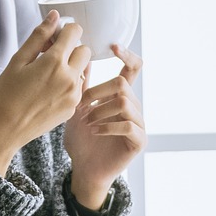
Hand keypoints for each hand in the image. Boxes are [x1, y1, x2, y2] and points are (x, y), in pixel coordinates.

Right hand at [0, 11, 91, 176]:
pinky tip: (48, 92)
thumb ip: (39, 37)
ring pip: (83, 70)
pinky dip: (69, 85)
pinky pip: (78, 89)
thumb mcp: (17, 62)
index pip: (75, 32)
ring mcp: (74, 95)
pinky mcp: (73, 109)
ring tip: (47, 77)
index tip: (54, 37)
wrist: (3, 132)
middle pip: (85, 51)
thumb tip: (54, 16)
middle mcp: (70, 78)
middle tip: (51, 56)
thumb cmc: (4, 95)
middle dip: (72, 49)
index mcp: (55, 62)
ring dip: (71, 67)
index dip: (64, 31)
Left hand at [63, 44, 145, 207]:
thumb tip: (80, 56)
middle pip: (123, 84)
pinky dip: (109, 126)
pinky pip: (129, 125)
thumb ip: (82, 85)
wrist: (83, 169)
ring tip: (87, 122)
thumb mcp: (76, 108)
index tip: (113, 46)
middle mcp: (133, 107)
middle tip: (81, 104)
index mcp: (121, 96)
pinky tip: (95, 131)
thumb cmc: (81, 139)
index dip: (127, 55)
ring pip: (125, 102)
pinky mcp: (139, 141)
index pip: (132, 69)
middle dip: (98, 91)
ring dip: (101, 110)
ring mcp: (139, 124)